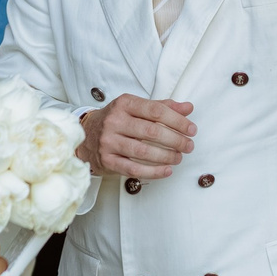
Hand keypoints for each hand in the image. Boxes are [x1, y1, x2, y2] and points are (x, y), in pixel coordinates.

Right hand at [78, 95, 194, 180]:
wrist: (85, 134)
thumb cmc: (117, 120)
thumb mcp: (135, 108)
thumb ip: (162, 107)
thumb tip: (188, 108)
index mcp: (124, 104)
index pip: (156, 111)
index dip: (178, 121)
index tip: (191, 129)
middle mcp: (115, 121)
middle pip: (152, 132)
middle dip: (176, 140)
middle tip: (189, 146)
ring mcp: (109, 142)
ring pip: (143, 152)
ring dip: (166, 156)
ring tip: (179, 157)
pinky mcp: (107, 160)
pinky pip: (133, 169)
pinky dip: (153, 172)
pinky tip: (166, 170)